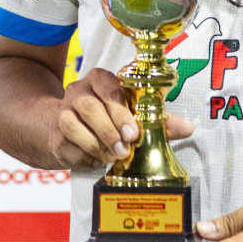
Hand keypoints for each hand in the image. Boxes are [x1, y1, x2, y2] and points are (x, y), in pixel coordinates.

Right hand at [50, 67, 193, 170]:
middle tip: (125, 149)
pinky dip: (83, 157)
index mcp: (99, 79)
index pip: (107, 86)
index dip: (119, 109)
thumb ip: (159, 120)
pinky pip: (65, 146)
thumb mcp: (133, 114)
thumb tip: (188, 128)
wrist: (68, 129)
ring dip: (95, 144)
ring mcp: (62, 112)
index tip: (133, 132)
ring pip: (71, 124)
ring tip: (113, 157)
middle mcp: (77, 91)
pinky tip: (97, 161)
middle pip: (88, 106)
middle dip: (108, 130)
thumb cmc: (109, 117)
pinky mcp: (54, 136)